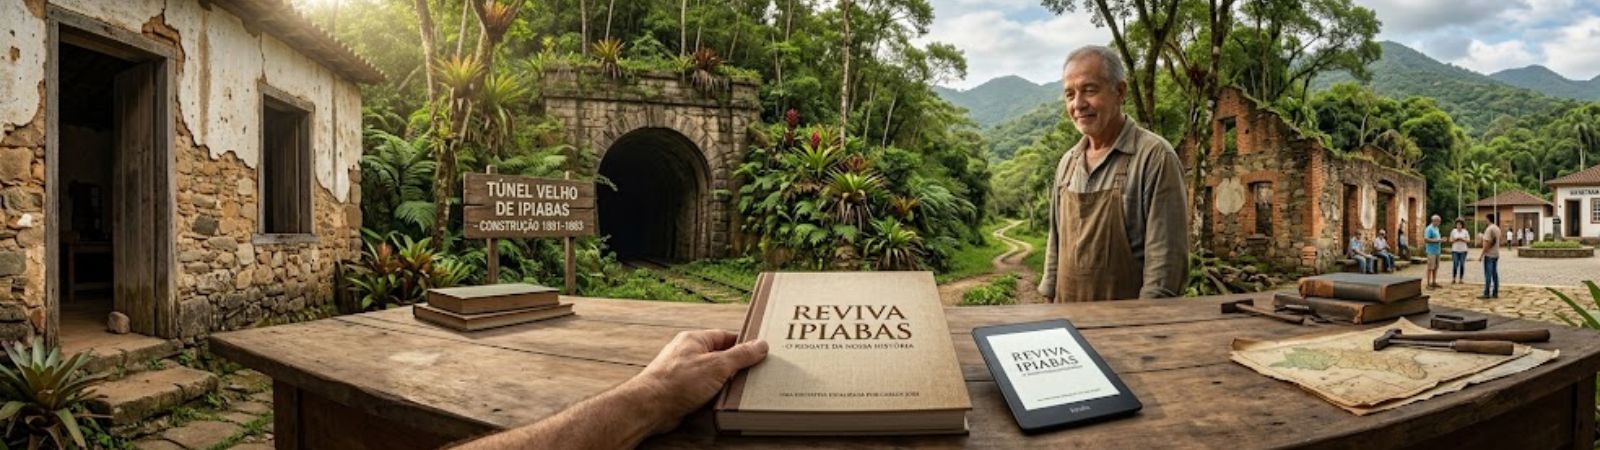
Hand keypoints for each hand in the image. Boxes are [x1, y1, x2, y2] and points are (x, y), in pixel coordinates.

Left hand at [625, 330, 767, 432]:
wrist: (650, 407)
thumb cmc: (677, 381)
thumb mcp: (717, 365)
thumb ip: (741, 355)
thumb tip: (760, 345)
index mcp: (695, 339)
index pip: (726, 336)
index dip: (744, 344)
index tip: (760, 352)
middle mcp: (688, 354)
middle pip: (721, 357)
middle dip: (736, 368)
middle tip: (753, 374)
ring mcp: (684, 373)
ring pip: (713, 376)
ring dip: (725, 384)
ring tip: (740, 391)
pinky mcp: (682, 391)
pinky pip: (705, 391)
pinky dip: (715, 396)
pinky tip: (723, 402)